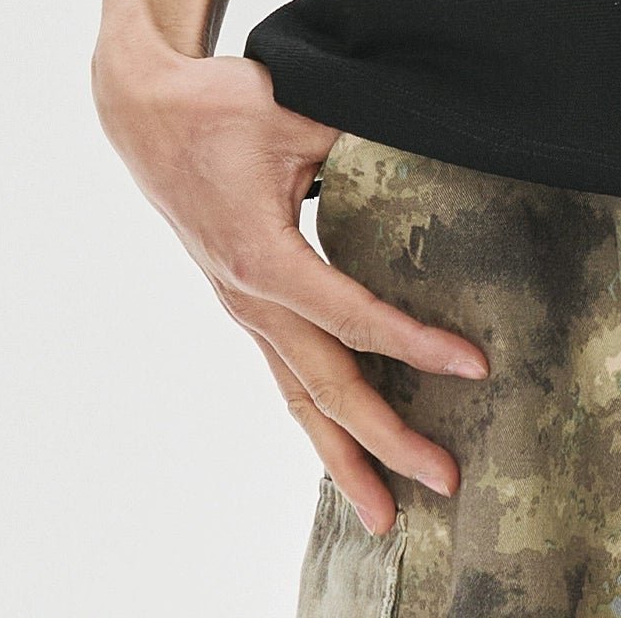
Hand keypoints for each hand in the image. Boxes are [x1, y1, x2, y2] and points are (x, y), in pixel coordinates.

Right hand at [92, 32, 488, 534]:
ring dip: (345, 458)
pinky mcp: (246, 303)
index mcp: (263, 257)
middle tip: (447, 480)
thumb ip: (360, 128)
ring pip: (299, 398)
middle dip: (387, 440)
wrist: (147, 111)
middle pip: (327, 386)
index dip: (417, 345)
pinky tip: (345, 453)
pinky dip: (318, 420)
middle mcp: (250, 297)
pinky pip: (286, 375)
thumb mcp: (295, 107)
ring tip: (385, 516)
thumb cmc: (221, 104)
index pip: (353, 317)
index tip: (474, 368)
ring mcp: (244, 307)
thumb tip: (432, 123)